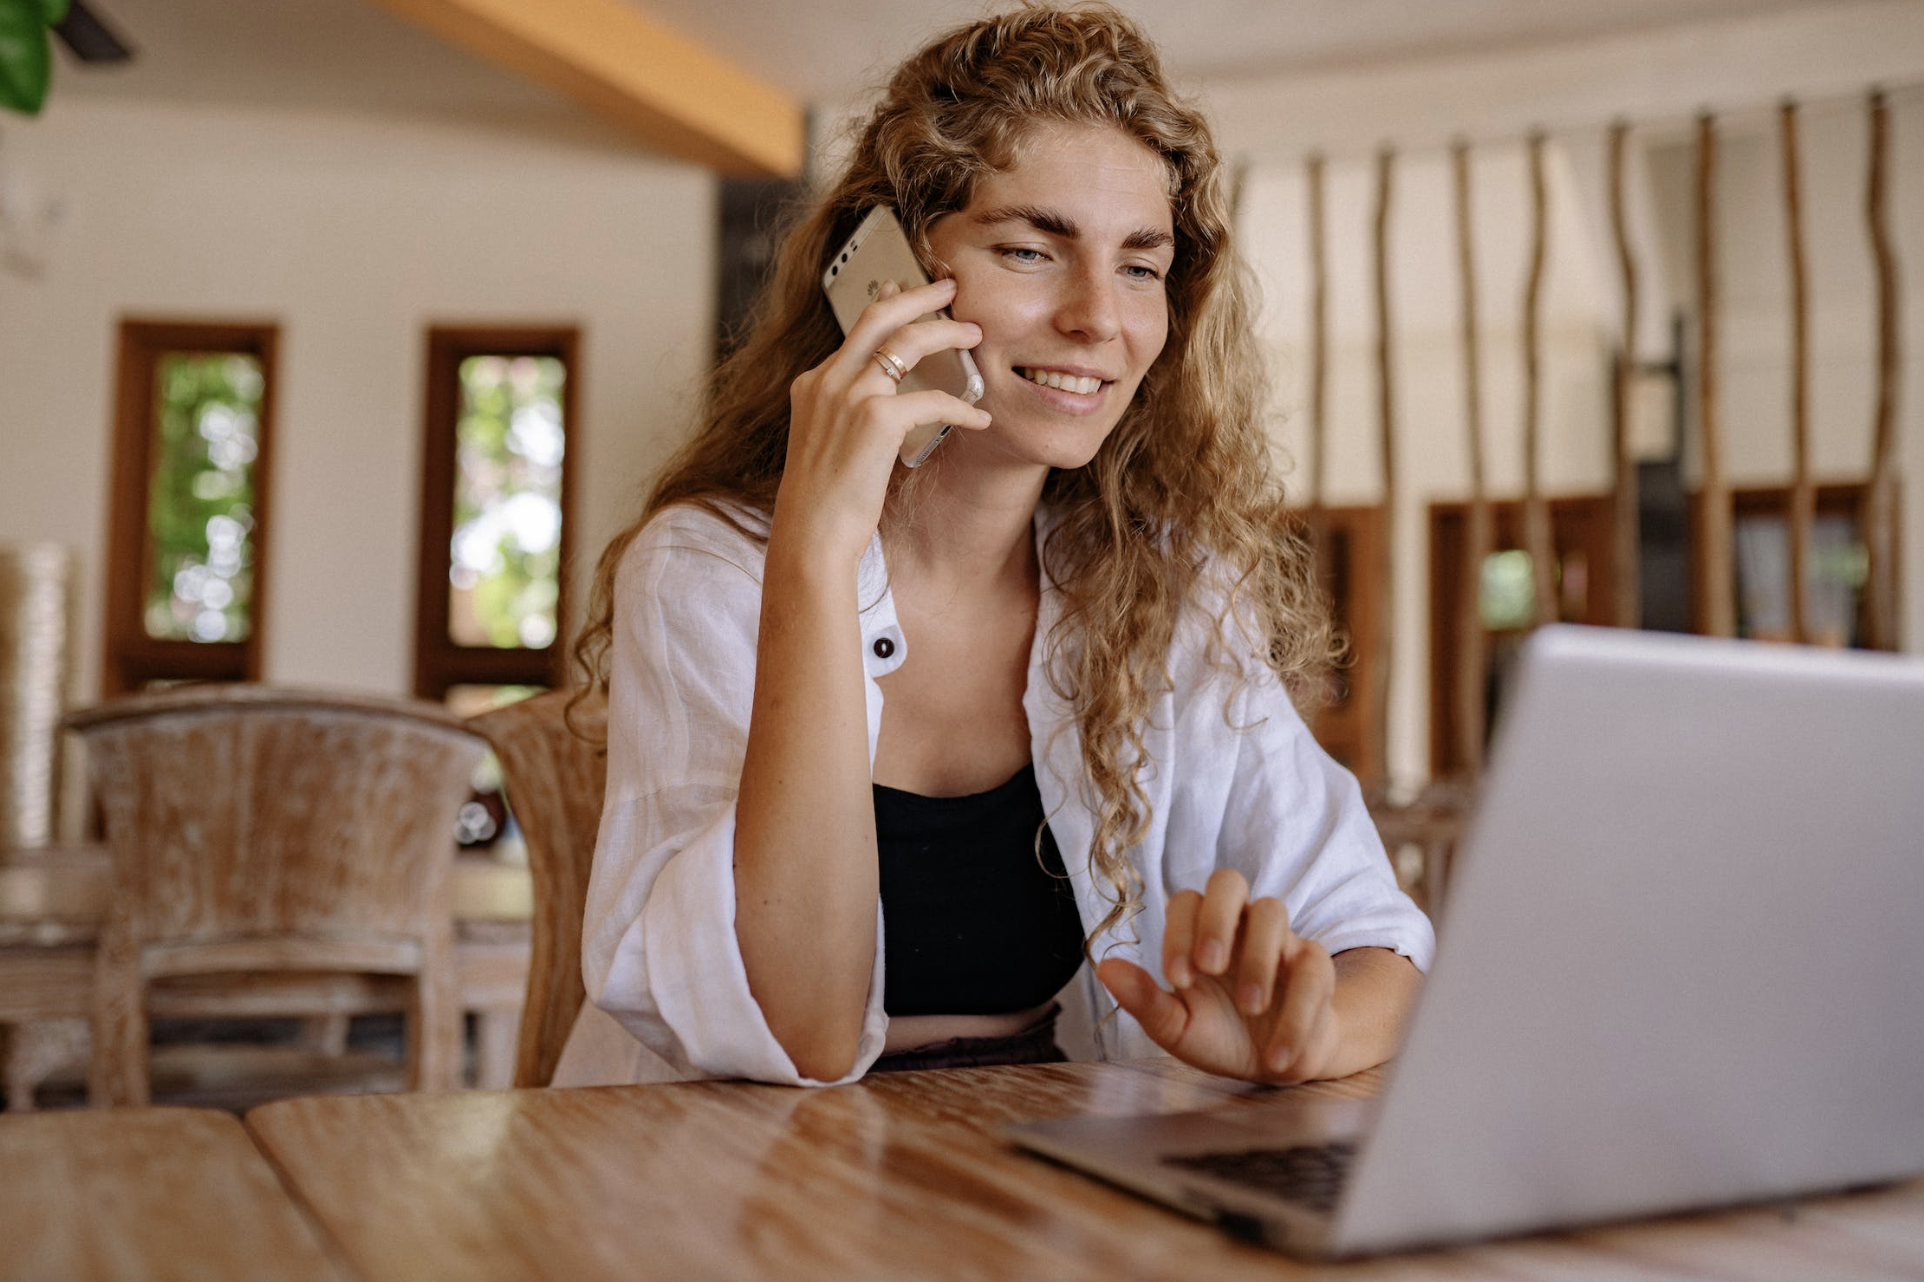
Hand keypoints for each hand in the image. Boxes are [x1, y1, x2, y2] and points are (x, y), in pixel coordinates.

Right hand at [775, 277, 990, 561]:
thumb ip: (846, 414)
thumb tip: (882, 405)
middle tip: (949, 287)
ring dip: (947, 333)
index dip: (886, 305)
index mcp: (813, 384)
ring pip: (908, 341)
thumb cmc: (823, 503)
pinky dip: (961, 405)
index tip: (903, 288)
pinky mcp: (876, 420)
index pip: (855, 330)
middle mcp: (827, 381)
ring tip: (975, 334)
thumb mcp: (825, 444)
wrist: (811, 534)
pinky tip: (979, 418)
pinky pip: (932, 398)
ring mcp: (849, 396)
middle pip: (879, 314)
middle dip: (919, 294)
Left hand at [1096, 869, 1340, 1083]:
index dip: (1179, 932)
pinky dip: (1296, 1013)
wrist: (1274, 1065)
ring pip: (1273, 911)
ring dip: (1259, 959)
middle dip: (1217, 918)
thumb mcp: (1177, 1027)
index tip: (1177, 979)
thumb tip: (1103, 967)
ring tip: (1251, 1008)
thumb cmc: (1219, 1035)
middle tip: (1210, 966)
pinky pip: (1312, 968)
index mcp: (1200, 932)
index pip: (1185, 902)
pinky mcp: (1315, 966)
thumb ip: (1144, 999)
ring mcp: (1280, 939)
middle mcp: (1239, 925)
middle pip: (1228, 880)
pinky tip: (1276, 1055)